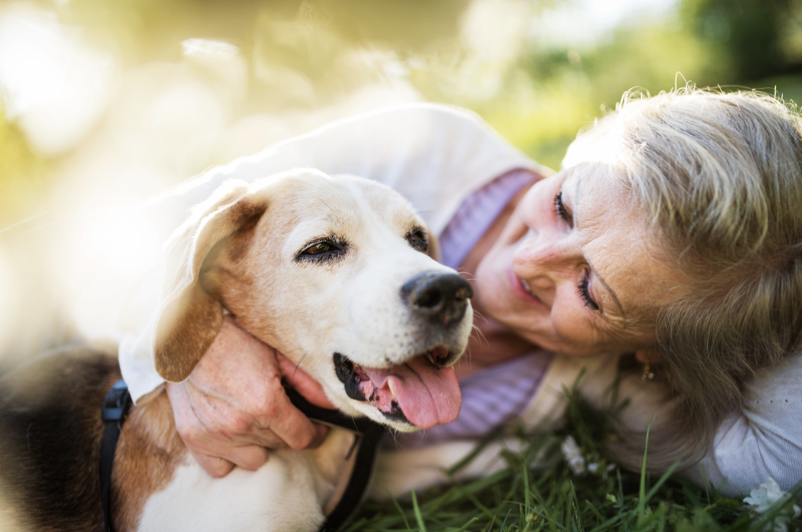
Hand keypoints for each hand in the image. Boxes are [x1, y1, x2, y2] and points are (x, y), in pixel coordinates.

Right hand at [165, 315, 333, 477]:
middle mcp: (240, 425)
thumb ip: (307, 383)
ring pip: (255, 459)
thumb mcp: (278, 354)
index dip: (315, 434)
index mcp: (266, 403)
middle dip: (286, 431)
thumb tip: (329, 403)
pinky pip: (221, 468)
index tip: (315, 428)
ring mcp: (215, 435)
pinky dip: (230, 456)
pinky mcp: (194, 439)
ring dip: (260, 443)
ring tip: (256, 420)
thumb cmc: (235, 339)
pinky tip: (234, 436)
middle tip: (281, 411)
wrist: (188, 336)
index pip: (302, 438)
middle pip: (280, 446)